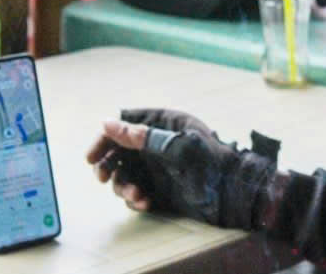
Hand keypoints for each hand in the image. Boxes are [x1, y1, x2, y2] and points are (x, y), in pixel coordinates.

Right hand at [86, 109, 279, 228]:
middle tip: (103, 179)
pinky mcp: (160, 187)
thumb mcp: (175, 147)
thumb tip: (107, 123)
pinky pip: (136, 191)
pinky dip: (135, 198)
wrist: (233, 194)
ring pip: (125, 174)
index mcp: (163, 124)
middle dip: (109, 166)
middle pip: (119, 151)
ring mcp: (158, 166)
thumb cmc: (209, 163)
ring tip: (136, 195)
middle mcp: (157, 144)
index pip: (125, 124)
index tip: (92, 157)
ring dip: (124, 186)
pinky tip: (145, 203)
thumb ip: (141, 136)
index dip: (106, 139)